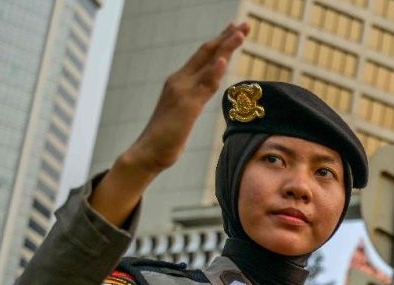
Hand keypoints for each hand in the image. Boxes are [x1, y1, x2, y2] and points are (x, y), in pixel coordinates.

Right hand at [125, 22, 248, 173]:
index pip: (204, 56)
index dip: (220, 42)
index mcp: (180, 81)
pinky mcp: (186, 106)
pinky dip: (214, 72)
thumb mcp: (184, 112)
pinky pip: (204, 87)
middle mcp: (180, 81)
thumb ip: (194, 99)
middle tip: (245, 24)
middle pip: (207, 53)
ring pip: (208, 64)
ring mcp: (183, 91)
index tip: (235, 29)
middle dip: (227, 37)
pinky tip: (224, 60)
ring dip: (226, 47)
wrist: (148, 151)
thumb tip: (204, 93)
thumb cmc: (167, 136)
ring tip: (241, 32)